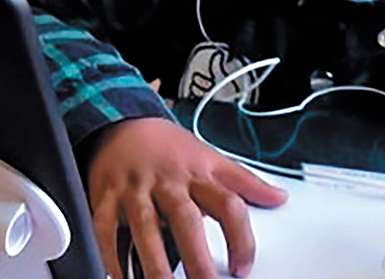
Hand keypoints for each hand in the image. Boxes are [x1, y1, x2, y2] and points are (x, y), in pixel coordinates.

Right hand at [88, 118, 286, 278]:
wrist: (120, 121)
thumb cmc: (167, 147)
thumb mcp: (209, 158)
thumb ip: (243, 181)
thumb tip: (278, 197)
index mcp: (197, 174)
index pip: (227, 205)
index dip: (239, 238)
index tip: (243, 267)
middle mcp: (167, 183)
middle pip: (185, 219)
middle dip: (196, 257)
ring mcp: (135, 190)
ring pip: (145, 226)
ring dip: (154, 261)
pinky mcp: (106, 197)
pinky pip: (106, 228)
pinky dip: (111, 255)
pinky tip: (120, 277)